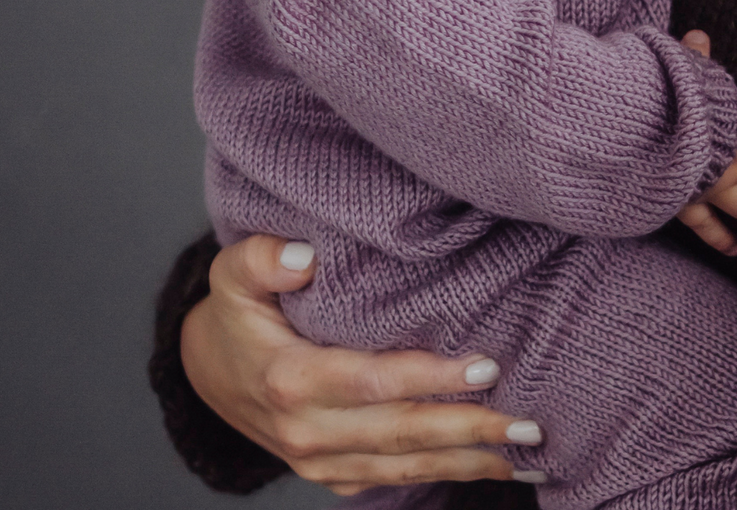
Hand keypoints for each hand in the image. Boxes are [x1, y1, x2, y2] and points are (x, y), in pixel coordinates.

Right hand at [180, 235, 532, 494]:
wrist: (207, 373)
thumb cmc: (234, 313)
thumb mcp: (233, 272)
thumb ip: (264, 258)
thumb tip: (307, 256)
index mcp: (290, 380)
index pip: (374, 382)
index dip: (430, 378)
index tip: (485, 365)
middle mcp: (307, 431)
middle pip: (401, 433)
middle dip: (469, 428)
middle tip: (529, 420)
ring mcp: (321, 461)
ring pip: (404, 466)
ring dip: (469, 459)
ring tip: (527, 448)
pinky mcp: (334, 475)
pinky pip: (393, 480)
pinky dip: (444, 474)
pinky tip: (490, 463)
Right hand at [674, 32, 736, 254]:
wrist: (626, 136)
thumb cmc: (658, 97)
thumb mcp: (678, 69)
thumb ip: (694, 57)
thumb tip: (699, 36)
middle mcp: (735, 160)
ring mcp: (713, 186)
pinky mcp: (686, 202)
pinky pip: (708, 225)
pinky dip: (721, 238)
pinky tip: (736, 250)